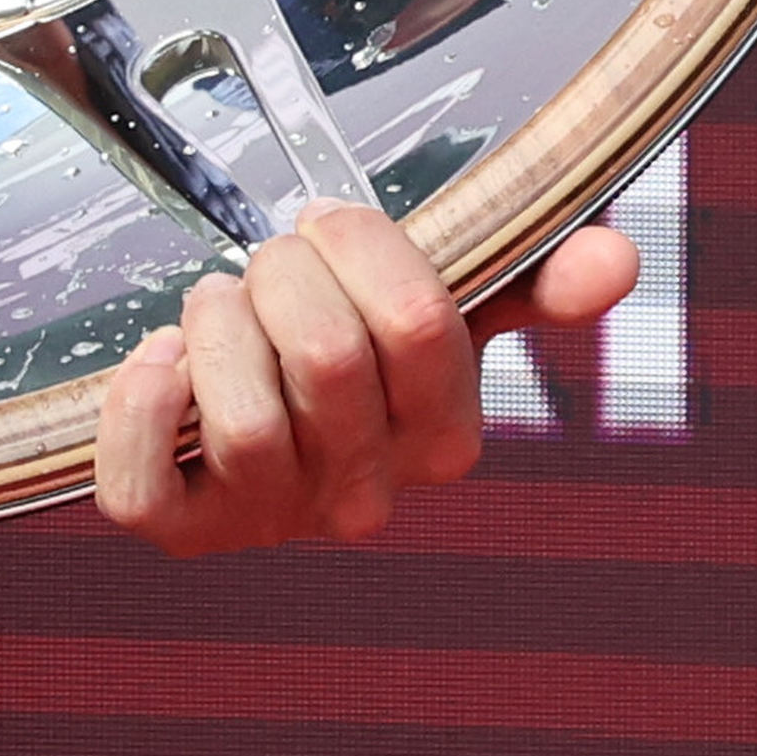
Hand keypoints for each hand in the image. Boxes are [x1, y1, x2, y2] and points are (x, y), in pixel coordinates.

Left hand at [91, 198, 638, 556]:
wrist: (232, 435)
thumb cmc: (343, 361)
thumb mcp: (440, 316)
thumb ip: (526, 283)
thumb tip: (616, 255)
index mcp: (445, 438)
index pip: (416, 321)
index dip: (356, 243)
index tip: (326, 223)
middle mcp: (367, 496)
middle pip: (328, 357)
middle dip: (280, 275)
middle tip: (266, 265)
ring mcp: (270, 521)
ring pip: (246, 419)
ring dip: (215, 326)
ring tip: (217, 308)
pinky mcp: (177, 532)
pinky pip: (143, 482)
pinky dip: (139, 401)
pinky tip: (160, 357)